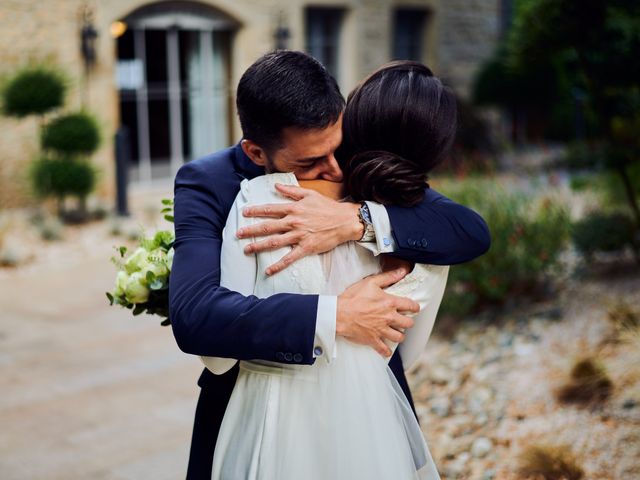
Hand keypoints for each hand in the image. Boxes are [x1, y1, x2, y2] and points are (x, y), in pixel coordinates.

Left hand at [237, 183, 363, 274]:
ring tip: (246, 250)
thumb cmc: (328, 207)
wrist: (345, 220)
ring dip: (259, 246)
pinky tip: (268, 271)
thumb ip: (291, 191)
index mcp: (293, 208)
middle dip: (251, 230)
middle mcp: (293, 222)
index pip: (270, 209)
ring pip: (275, 242)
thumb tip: (276, 186)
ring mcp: (299, 236)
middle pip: (268, 226)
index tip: (244, 212)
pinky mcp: (306, 248)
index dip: (256, 210)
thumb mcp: (309, 194)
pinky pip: (289, 258)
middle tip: (238, 234)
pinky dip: (278, 265)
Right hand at [336, 267, 419, 356]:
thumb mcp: (370, 282)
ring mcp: (381, 330)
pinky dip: (386, 351)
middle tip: (405, 320)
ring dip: (400, 335)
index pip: (410, 305)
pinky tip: (387, 349)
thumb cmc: (352, 297)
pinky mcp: (373, 340)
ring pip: (399, 337)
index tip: (414, 308)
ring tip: (397, 333)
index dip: (415, 307)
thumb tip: (403, 270)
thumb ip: (388, 277)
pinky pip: (384, 349)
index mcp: (389, 303)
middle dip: (408, 322)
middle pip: (408, 324)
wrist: (338, 313)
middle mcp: (388, 318)